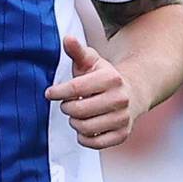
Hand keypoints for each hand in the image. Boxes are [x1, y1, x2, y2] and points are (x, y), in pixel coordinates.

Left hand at [45, 34, 142, 148]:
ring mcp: (123, 118)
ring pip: (85, 128)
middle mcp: (120, 98)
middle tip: (67, 104)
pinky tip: (84, 129)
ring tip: (77, 115)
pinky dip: (84, 138)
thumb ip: (78, 51)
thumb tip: (67, 38)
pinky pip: (95, 143)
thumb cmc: (103, 77)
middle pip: (78, 110)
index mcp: (111, 78)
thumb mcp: (91, 61)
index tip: (49, 93)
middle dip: (67, 108)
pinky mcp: (122, 135)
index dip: (57, 92)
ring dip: (74, 122)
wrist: (133, 93)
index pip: (75, 88)